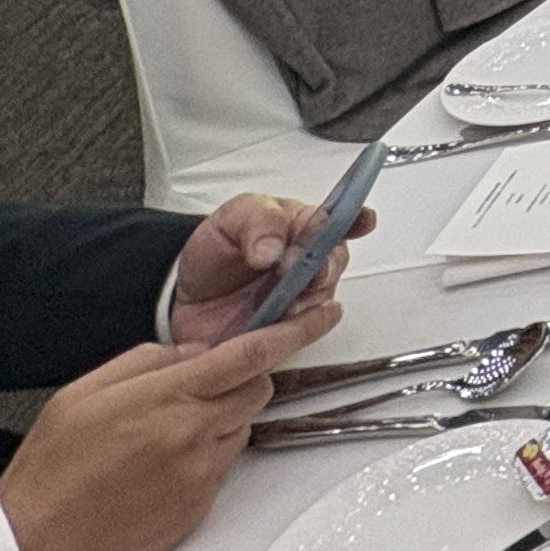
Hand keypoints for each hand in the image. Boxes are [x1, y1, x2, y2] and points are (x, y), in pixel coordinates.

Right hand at [0, 308, 340, 550]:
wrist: (33, 548)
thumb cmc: (49, 474)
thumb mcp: (82, 394)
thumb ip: (145, 362)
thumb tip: (192, 353)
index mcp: (164, 399)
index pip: (250, 355)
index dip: (294, 330)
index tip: (320, 315)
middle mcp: (191, 436)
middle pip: (257, 390)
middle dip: (243, 378)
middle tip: (201, 385)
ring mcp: (199, 476)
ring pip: (242, 429)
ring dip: (222, 420)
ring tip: (163, 435)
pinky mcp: (198, 510)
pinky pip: (223, 468)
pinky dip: (206, 457)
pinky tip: (159, 468)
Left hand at [164, 190, 375, 344]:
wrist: (186, 300)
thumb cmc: (216, 253)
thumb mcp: (230, 220)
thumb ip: (257, 223)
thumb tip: (275, 247)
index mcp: (304, 225)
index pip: (342, 218)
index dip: (357, 219)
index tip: (363, 220)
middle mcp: (312, 262)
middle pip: (335, 261)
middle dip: (322, 264)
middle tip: (292, 266)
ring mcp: (304, 298)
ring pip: (323, 298)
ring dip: (305, 299)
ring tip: (280, 301)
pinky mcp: (291, 332)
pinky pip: (303, 332)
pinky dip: (293, 328)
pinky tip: (277, 322)